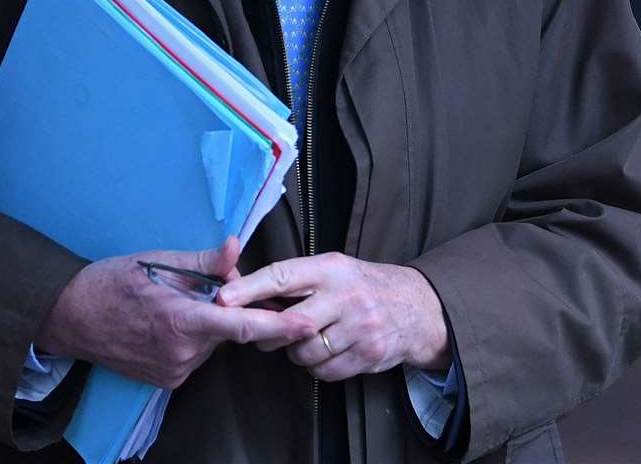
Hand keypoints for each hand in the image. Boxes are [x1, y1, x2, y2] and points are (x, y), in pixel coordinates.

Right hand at [34, 238, 316, 389]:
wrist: (70, 318)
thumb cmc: (110, 283)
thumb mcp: (155, 261)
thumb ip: (201, 261)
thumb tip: (235, 249)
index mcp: (181, 319)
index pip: (241, 325)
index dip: (277, 325)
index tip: (305, 323)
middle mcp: (182, 353)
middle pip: (227, 329)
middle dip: (226, 307)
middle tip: (199, 285)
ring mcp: (174, 371)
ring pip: (211, 343)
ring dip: (205, 323)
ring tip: (171, 304)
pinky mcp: (167, 381)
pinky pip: (194, 356)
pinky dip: (190, 338)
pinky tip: (163, 323)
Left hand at [218, 253, 449, 380]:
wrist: (417, 307)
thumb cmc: (362, 286)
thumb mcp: (332, 269)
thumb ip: (296, 280)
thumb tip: (247, 294)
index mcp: (330, 268)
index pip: (282, 276)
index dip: (249, 288)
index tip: (223, 298)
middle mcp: (345, 296)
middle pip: (290, 323)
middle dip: (268, 333)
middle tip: (261, 333)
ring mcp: (360, 327)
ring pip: (304, 352)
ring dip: (295, 351)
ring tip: (304, 339)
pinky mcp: (369, 355)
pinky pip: (325, 371)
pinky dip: (317, 367)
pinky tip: (325, 352)